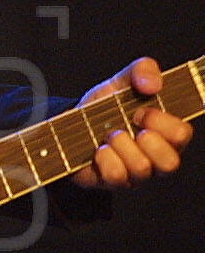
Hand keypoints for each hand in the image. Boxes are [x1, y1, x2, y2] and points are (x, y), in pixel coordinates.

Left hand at [73, 57, 190, 188]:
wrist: (69, 124)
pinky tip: (99, 150)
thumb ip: (142, 70)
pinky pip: (117, 176)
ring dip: (120, 146)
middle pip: (171, 162)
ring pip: (142, 168)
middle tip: (128, 125)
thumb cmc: (105, 106)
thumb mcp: (121, 81)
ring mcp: (137, 173)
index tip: (141, 111)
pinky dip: (104, 159)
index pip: (182, 134)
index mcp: (166, 131)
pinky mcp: (115, 182)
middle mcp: (157, 156)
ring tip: (109, 136)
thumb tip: (153, 83)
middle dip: (146, 141)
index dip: (162, 122)